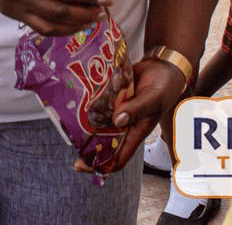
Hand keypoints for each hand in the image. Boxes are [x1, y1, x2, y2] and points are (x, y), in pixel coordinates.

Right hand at [0, 0, 110, 35]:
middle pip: (61, 12)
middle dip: (86, 13)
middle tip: (103, 11)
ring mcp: (11, 7)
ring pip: (50, 26)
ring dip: (74, 26)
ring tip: (91, 20)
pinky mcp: (7, 13)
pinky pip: (37, 26)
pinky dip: (57, 27)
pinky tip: (71, 23)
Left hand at [73, 57, 187, 173]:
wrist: (163, 66)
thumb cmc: (164, 86)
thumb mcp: (153, 99)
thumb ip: (136, 110)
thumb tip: (117, 121)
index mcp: (136, 132)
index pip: (118, 158)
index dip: (101, 165)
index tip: (81, 164)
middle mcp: (124, 124)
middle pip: (103, 142)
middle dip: (86, 143)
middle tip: (67, 136)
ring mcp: (117, 111)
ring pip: (98, 122)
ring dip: (85, 122)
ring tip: (67, 117)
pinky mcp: (113, 97)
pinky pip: (99, 104)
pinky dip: (89, 103)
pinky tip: (76, 98)